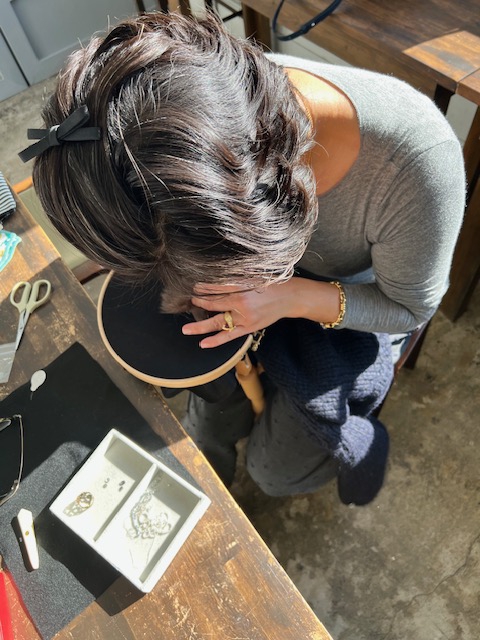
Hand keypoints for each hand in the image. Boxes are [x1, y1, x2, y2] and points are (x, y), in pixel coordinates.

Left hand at [182, 281, 297, 348]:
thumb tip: (216, 278)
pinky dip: (216, 340)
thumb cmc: (271, 285)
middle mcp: (241, 303)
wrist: (289, 298)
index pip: (216, 288)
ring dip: (200, 326)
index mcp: (241, 287)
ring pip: (218, 322)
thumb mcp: (253, 276)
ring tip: (186, 329)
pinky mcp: (248, 327)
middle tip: (189, 301)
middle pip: (213, 304)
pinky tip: (203, 343)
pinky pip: (229, 336)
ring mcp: (244, 318)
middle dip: (199, 302)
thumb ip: (235, 278)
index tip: (194, 286)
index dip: (203, 287)